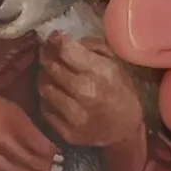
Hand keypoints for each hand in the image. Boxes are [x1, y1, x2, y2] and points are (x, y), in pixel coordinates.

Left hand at [36, 29, 146, 152]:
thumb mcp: (114, 62)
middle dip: (47, 55)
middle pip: (51, 66)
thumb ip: (90, 46)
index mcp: (101, 73)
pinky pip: (45, 108)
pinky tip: (57, 94)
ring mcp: (75, 116)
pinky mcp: (66, 132)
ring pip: (44, 86)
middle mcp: (86, 94)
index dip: (56, 40)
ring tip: (52, 74)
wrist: (125, 131)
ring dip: (45, 76)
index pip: (66, 50)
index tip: (55, 37)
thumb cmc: (120, 91)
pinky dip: (48, 98)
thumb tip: (63, 40)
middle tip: (48, 52)